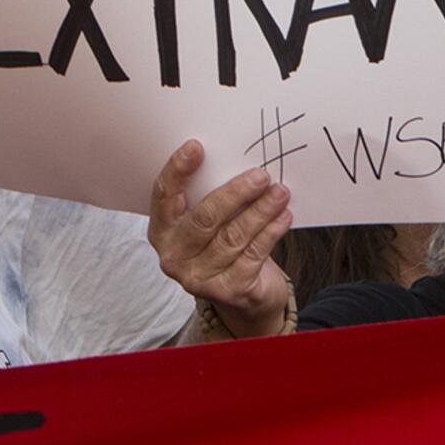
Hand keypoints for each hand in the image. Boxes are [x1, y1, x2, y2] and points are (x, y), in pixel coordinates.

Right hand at [147, 140, 293, 338]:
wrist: (242, 296)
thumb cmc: (221, 246)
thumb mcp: (205, 223)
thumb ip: (209, 199)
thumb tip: (235, 166)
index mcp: (161, 231)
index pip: (163, 194)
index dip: (178, 169)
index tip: (196, 148)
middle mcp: (174, 255)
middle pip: (204, 217)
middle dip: (235, 193)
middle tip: (260, 176)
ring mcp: (199, 277)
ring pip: (233, 236)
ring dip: (261, 211)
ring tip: (279, 193)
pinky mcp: (228, 291)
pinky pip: (253, 254)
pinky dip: (271, 233)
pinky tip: (283, 217)